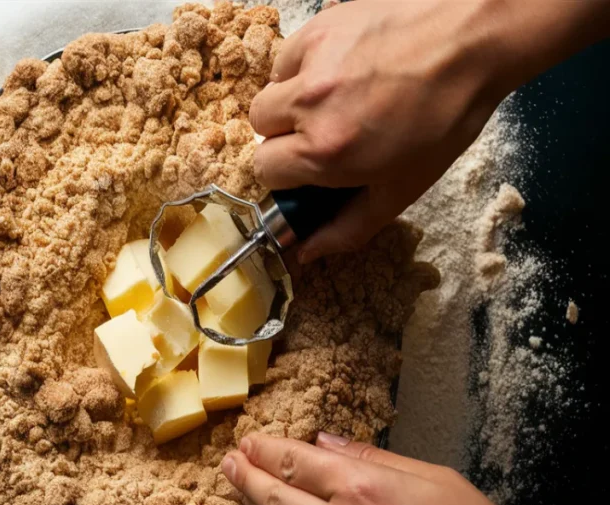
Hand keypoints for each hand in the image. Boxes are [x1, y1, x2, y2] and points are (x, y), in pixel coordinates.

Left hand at [221, 433, 609, 504]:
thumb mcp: (434, 478)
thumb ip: (372, 458)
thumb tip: (327, 442)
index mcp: (364, 491)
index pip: (294, 463)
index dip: (265, 450)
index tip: (249, 442)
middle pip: (273, 498)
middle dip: (245, 477)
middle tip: (230, 464)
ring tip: (242, 495)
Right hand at [250, 0, 609, 263]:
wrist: (474, 41)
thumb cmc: (445, 117)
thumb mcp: (401, 188)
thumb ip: (347, 226)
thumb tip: (306, 251)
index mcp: (325, 152)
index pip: (265, 169)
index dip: (287, 172)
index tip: (310, 166)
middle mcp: (309, 106)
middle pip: (259, 129)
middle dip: (284, 135)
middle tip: (322, 131)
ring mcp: (311, 62)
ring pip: (269, 91)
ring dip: (289, 101)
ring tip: (330, 99)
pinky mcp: (318, 26)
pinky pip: (287, 56)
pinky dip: (302, 66)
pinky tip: (337, 69)